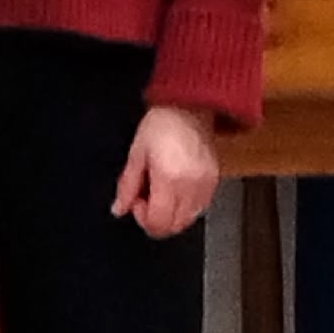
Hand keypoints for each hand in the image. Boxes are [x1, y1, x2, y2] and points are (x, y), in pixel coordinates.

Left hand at [112, 104, 219, 238]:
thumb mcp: (136, 153)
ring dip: (172, 215)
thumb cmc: (163, 124)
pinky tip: (177, 191)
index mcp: (170, 179)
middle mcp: (191, 186)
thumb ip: (127, 186)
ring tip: (163, 193)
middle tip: (147, 200)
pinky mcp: (215, 180)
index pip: (158, 222)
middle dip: (156, 220)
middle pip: (174, 226)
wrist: (189, 106)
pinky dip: (186, 208)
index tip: (137, 202)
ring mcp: (206, 184)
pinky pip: (201, 207)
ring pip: (188, 220)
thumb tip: (119, 208)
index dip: (143, 219)